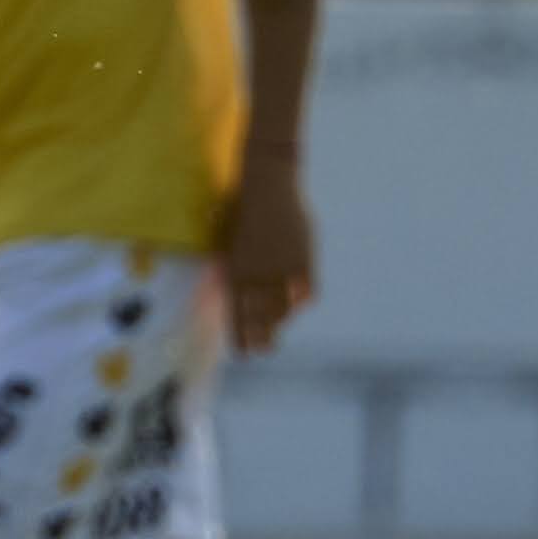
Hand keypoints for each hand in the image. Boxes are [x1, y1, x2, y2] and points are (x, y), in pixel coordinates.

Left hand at [221, 152, 316, 354]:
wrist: (267, 182)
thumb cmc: (241, 208)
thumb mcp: (230, 243)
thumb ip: (238, 272)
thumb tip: (242, 298)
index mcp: (235, 272)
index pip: (237, 316)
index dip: (241, 338)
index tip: (244, 355)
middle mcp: (258, 275)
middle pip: (263, 320)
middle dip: (263, 338)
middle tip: (266, 350)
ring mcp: (282, 269)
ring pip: (286, 308)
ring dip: (282, 318)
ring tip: (279, 324)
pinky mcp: (304, 260)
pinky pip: (307, 292)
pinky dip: (302, 298)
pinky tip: (298, 300)